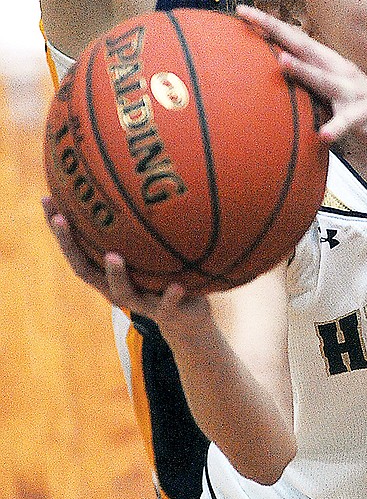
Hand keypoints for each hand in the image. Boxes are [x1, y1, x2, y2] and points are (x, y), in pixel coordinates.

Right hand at [43, 196, 210, 336]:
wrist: (187, 318)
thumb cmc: (163, 276)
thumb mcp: (150, 251)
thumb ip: (138, 226)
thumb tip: (128, 180)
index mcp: (107, 274)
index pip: (76, 250)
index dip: (59, 229)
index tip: (47, 200)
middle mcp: (116, 289)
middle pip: (86, 270)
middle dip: (70, 245)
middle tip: (61, 220)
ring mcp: (140, 303)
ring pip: (122, 292)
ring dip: (116, 274)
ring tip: (113, 256)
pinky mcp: (166, 314)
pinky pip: (167, 305)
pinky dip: (171, 296)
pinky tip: (178, 285)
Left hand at [238, 4, 366, 155]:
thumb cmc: (362, 107)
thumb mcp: (333, 89)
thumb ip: (309, 80)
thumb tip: (279, 70)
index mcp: (329, 63)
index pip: (295, 39)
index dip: (269, 24)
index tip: (241, 11)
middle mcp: (339, 71)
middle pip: (304, 46)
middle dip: (277, 32)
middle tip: (250, 17)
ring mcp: (351, 92)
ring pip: (324, 80)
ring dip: (304, 71)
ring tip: (283, 63)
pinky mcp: (362, 116)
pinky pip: (346, 123)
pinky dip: (335, 127)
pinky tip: (323, 135)